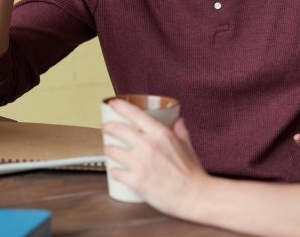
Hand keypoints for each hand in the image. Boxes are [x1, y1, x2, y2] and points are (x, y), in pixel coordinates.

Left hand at [102, 99, 209, 217]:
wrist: (194, 196)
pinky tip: (116, 171)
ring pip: (112, 150)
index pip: (134, 113)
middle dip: (108, 127)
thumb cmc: (192, 172)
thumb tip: (177, 120)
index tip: (113, 103)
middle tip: (106, 128)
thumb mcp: (187, 145)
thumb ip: (180, 131)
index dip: (120, 106)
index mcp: (160, 134)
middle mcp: (147, 145)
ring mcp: (139, 163)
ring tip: (109, 150)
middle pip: (117, 130)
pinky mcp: (135, 180)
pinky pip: (116, 172)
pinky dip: (114, 171)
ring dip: (108, 149)